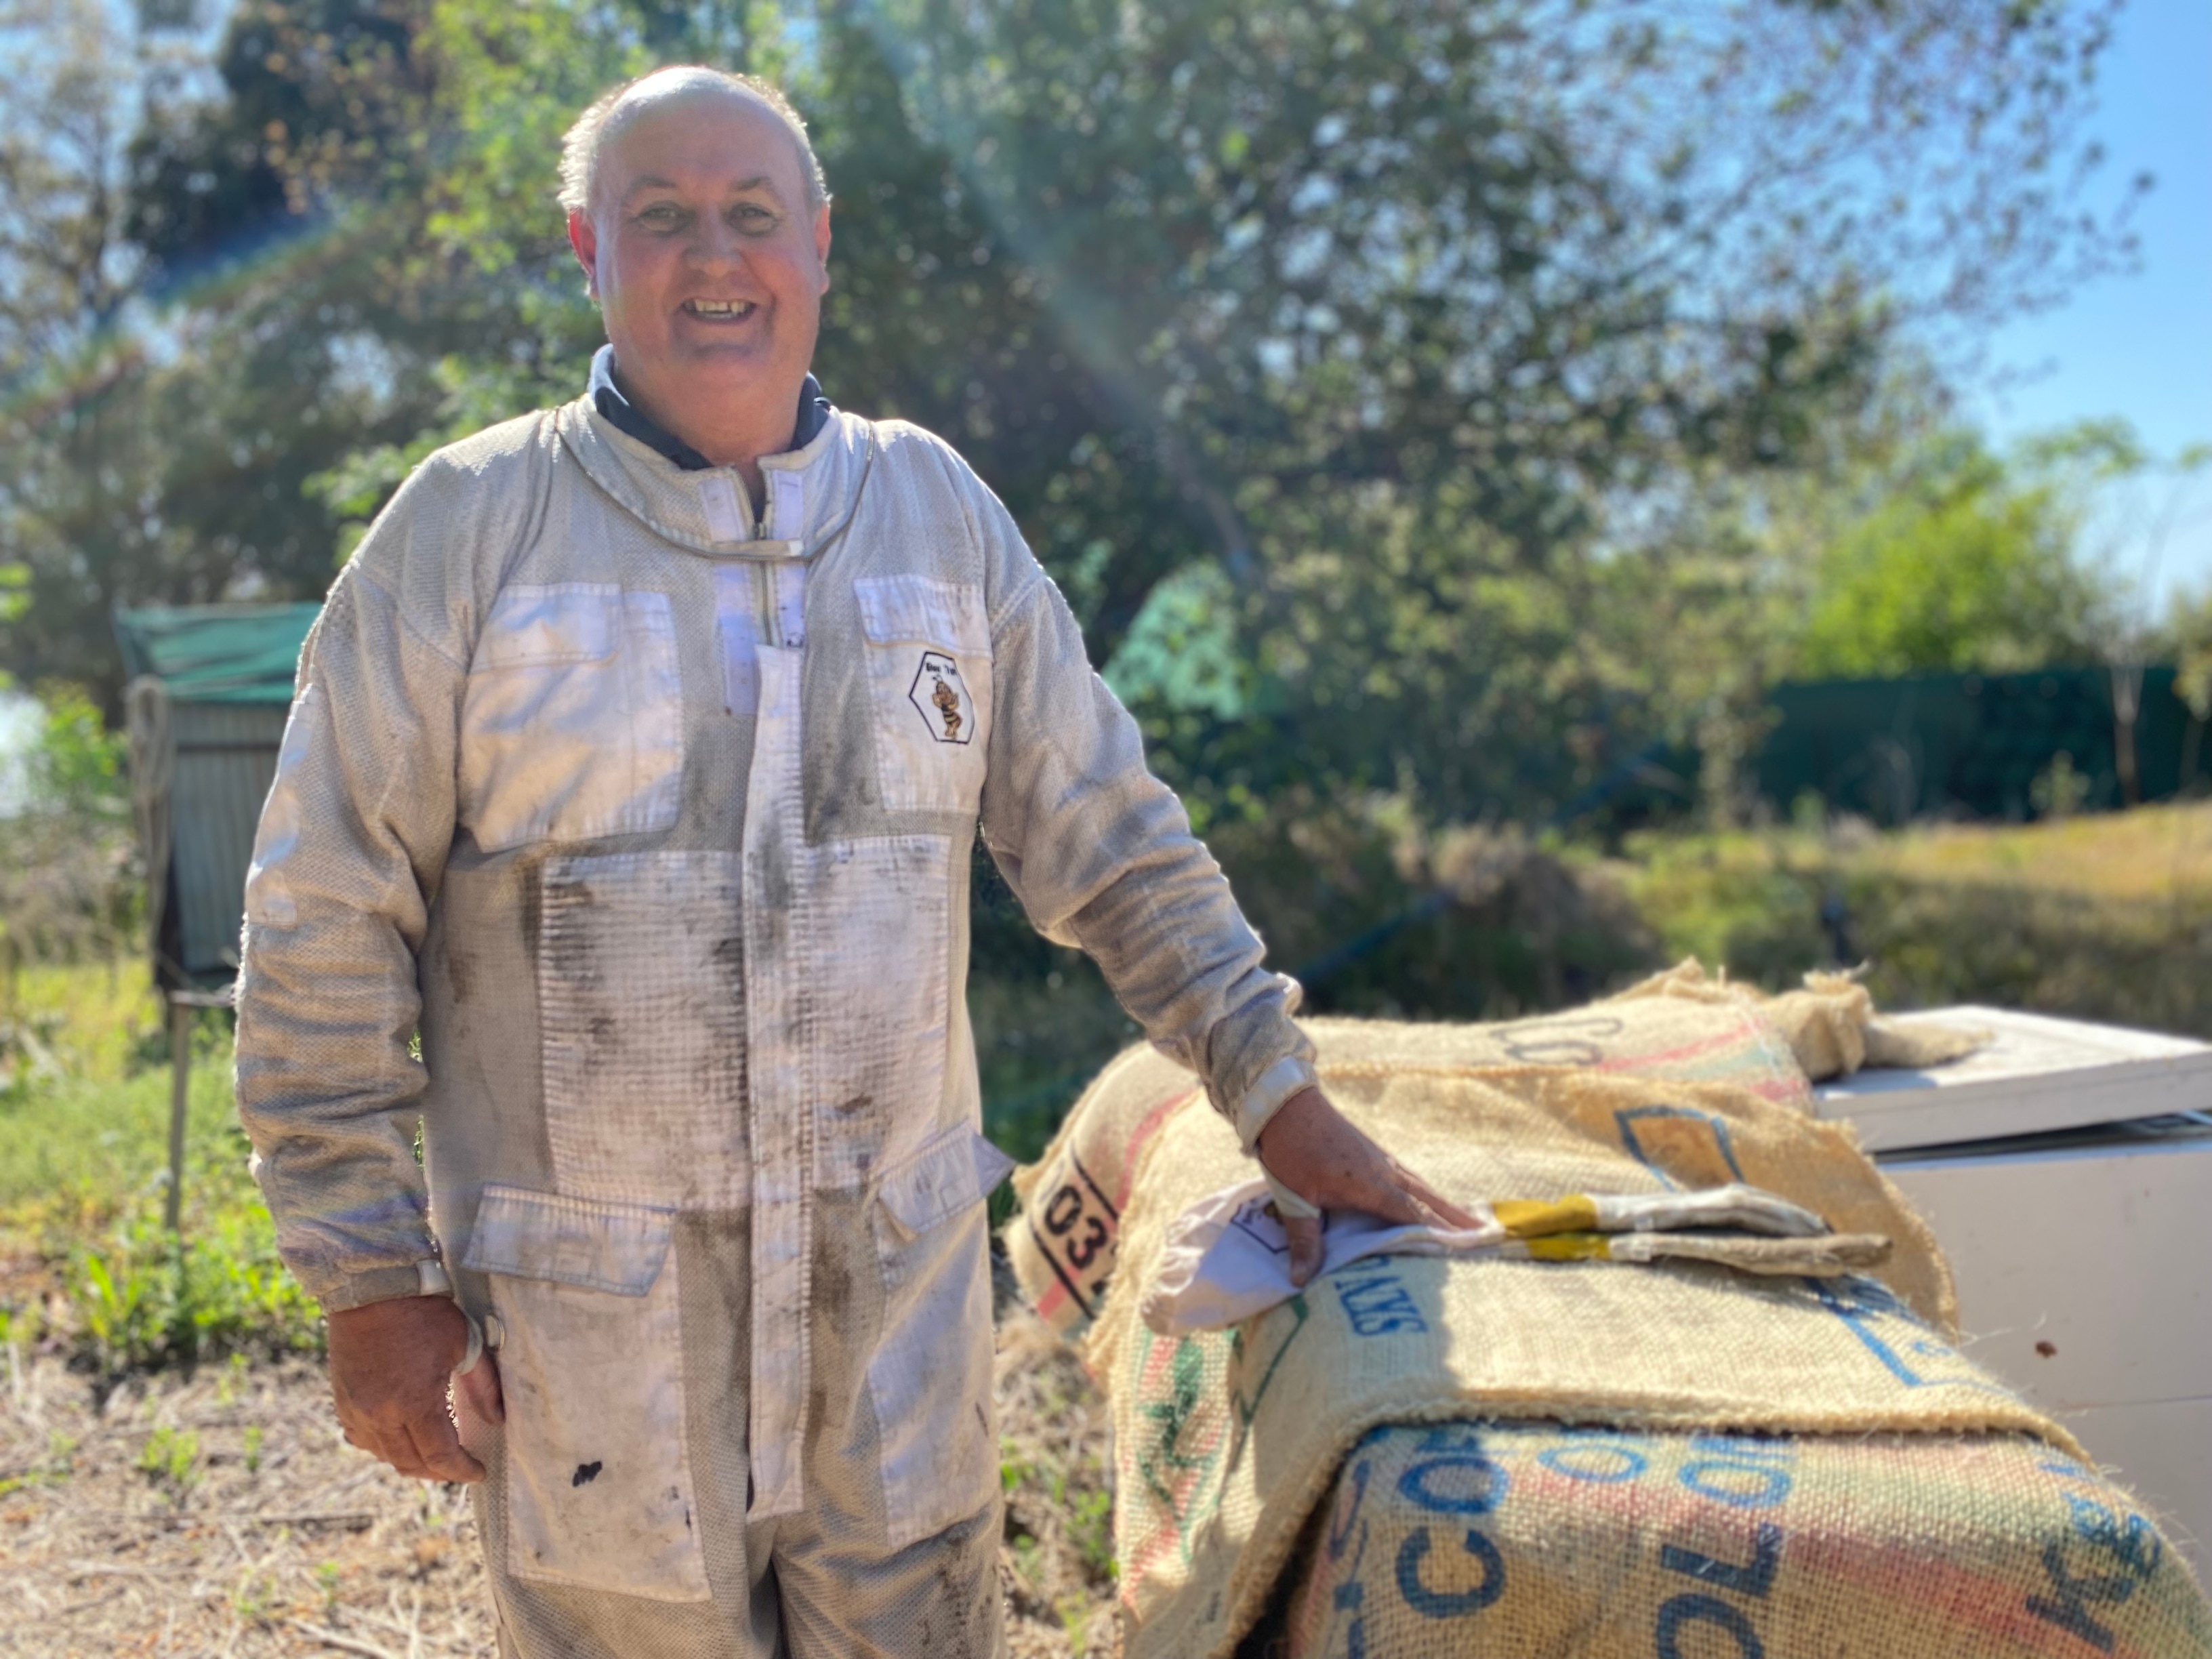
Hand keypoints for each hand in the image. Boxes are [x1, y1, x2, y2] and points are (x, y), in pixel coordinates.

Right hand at [327, 1294, 503, 1482]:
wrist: (372, 1290)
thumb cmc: (423, 1313)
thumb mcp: (465, 1344)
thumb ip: (483, 1387)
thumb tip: (497, 1419)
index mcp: (413, 1403)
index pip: (440, 1455)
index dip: (461, 1470)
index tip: (479, 1472)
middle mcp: (380, 1415)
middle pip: (411, 1463)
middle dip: (440, 1472)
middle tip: (460, 1468)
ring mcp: (357, 1411)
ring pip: (386, 1456)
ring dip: (412, 1461)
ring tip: (435, 1457)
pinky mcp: (343, 1403)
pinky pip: (363, 1440)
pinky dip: (384, 1447)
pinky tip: (401, 1440)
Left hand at [1255, 1086, 1480, 1288]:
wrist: (1286, 1103)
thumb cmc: (1291, 1149)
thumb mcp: (1294, 1198)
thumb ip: (1304, 1239)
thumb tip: (1302, 1281)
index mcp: (1372, 1186)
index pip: (1414, 1216)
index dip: (1440, 1233)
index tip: (1469, 1248)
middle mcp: (1385, 1172)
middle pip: (1428, 1199)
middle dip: (1455, 1218)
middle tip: (1485, 1235)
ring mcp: (1380, 1160)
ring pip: (1420, 1186)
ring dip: (1443, 1204)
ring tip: (1466, 1220)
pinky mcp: (1372, 1153)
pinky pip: (1407, 1178)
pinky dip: (1423, 1192)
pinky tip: (1423, 1197)